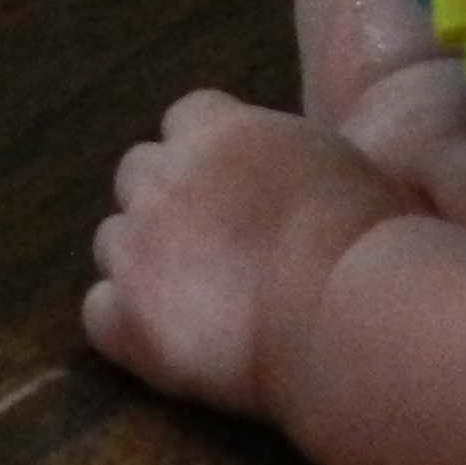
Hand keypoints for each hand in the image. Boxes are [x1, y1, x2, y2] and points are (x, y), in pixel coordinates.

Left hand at [85, 90, 412, 416]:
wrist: (347, 308)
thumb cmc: (366, 236)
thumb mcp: (330, 164)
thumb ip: (281, 160)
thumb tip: (277, 179)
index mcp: (217, 128)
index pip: (186, 118)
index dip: (207, 157)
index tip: (236, 192)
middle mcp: (163, 175)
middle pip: (138, 175)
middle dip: (166, 207)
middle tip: (213, 252)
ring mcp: (137, 245)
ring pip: (112, 243)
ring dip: (144, 266)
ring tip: (195, 305)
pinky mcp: (128, 316)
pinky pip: (100, 314)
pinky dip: (126, 328)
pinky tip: (167, 346)